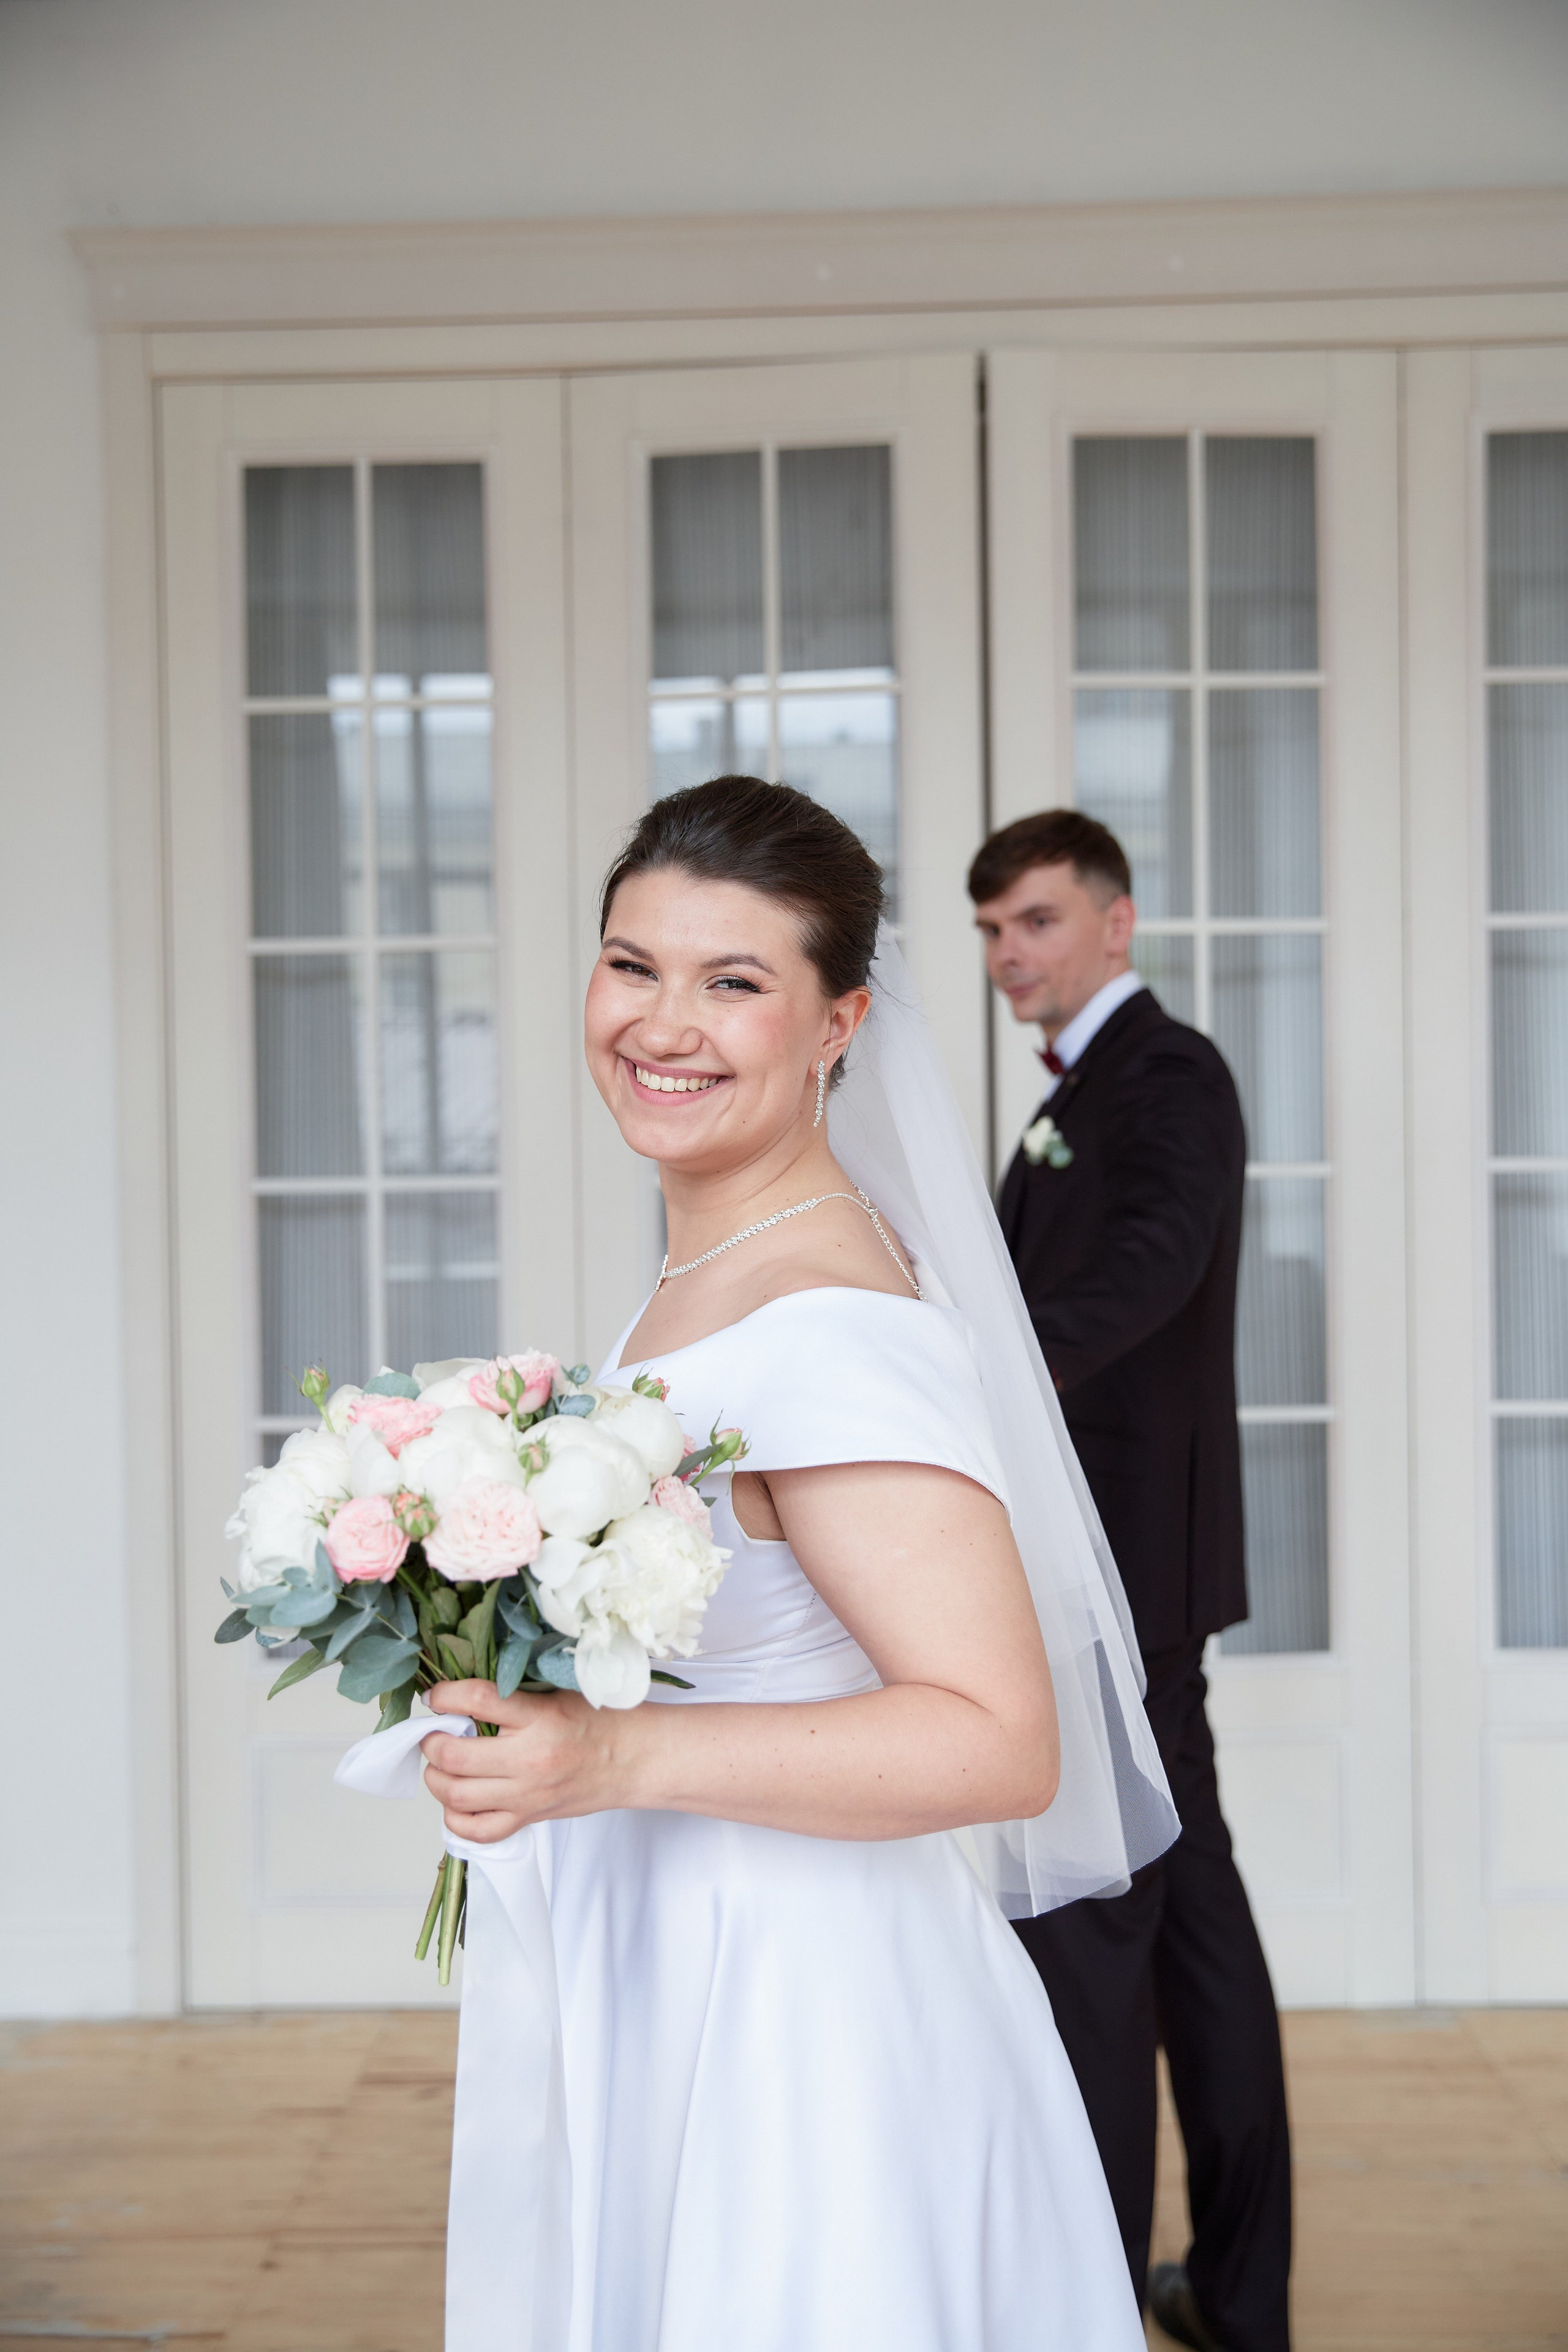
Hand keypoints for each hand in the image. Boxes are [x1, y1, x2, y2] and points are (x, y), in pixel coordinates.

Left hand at [421, 1679, 631, 1841]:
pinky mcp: (528, 1818)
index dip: (444, 1695)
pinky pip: (477, 1831)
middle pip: (454, 1756)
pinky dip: (455, 1818)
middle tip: (434, 1732)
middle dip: (431, 1742)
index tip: (435, 1695)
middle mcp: (530, 1760)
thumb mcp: (558, 1693)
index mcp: (540, 1718)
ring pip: (457, 1795)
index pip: (476, 1700)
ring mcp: (527, 1795)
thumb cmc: (601, 1721)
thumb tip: (461, 1694)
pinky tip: (457, 1800)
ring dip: (436, 1778)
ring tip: (441, 1764)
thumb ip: (512, 1694)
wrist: (634, 1759)